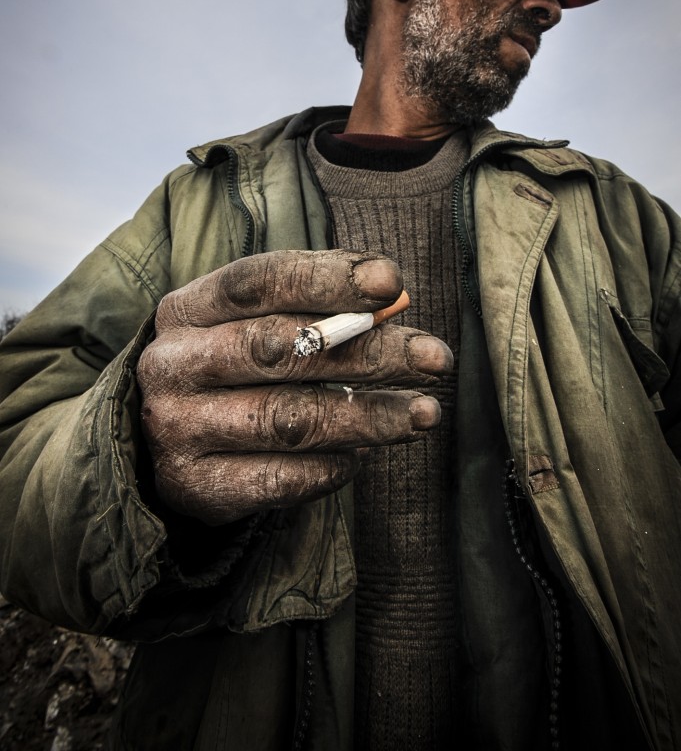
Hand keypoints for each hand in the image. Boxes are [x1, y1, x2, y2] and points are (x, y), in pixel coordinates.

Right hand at [137, 250, 452, 524]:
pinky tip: (360, 457)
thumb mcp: (256, 322)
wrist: (165, 440)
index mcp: (187, 308)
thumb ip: (317, 307)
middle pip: (278, 347)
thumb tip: (393, 298)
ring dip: (366, 416)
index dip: (326, 278)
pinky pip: (276, 479)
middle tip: (435, 358)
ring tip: (423, 413)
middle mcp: (173, 364)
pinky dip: (327, 468)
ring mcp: (177, 428)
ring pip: (287, 418)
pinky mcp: (193, 486)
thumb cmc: (233, 367)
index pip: (257, 281)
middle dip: (367, 351)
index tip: (392, 282)